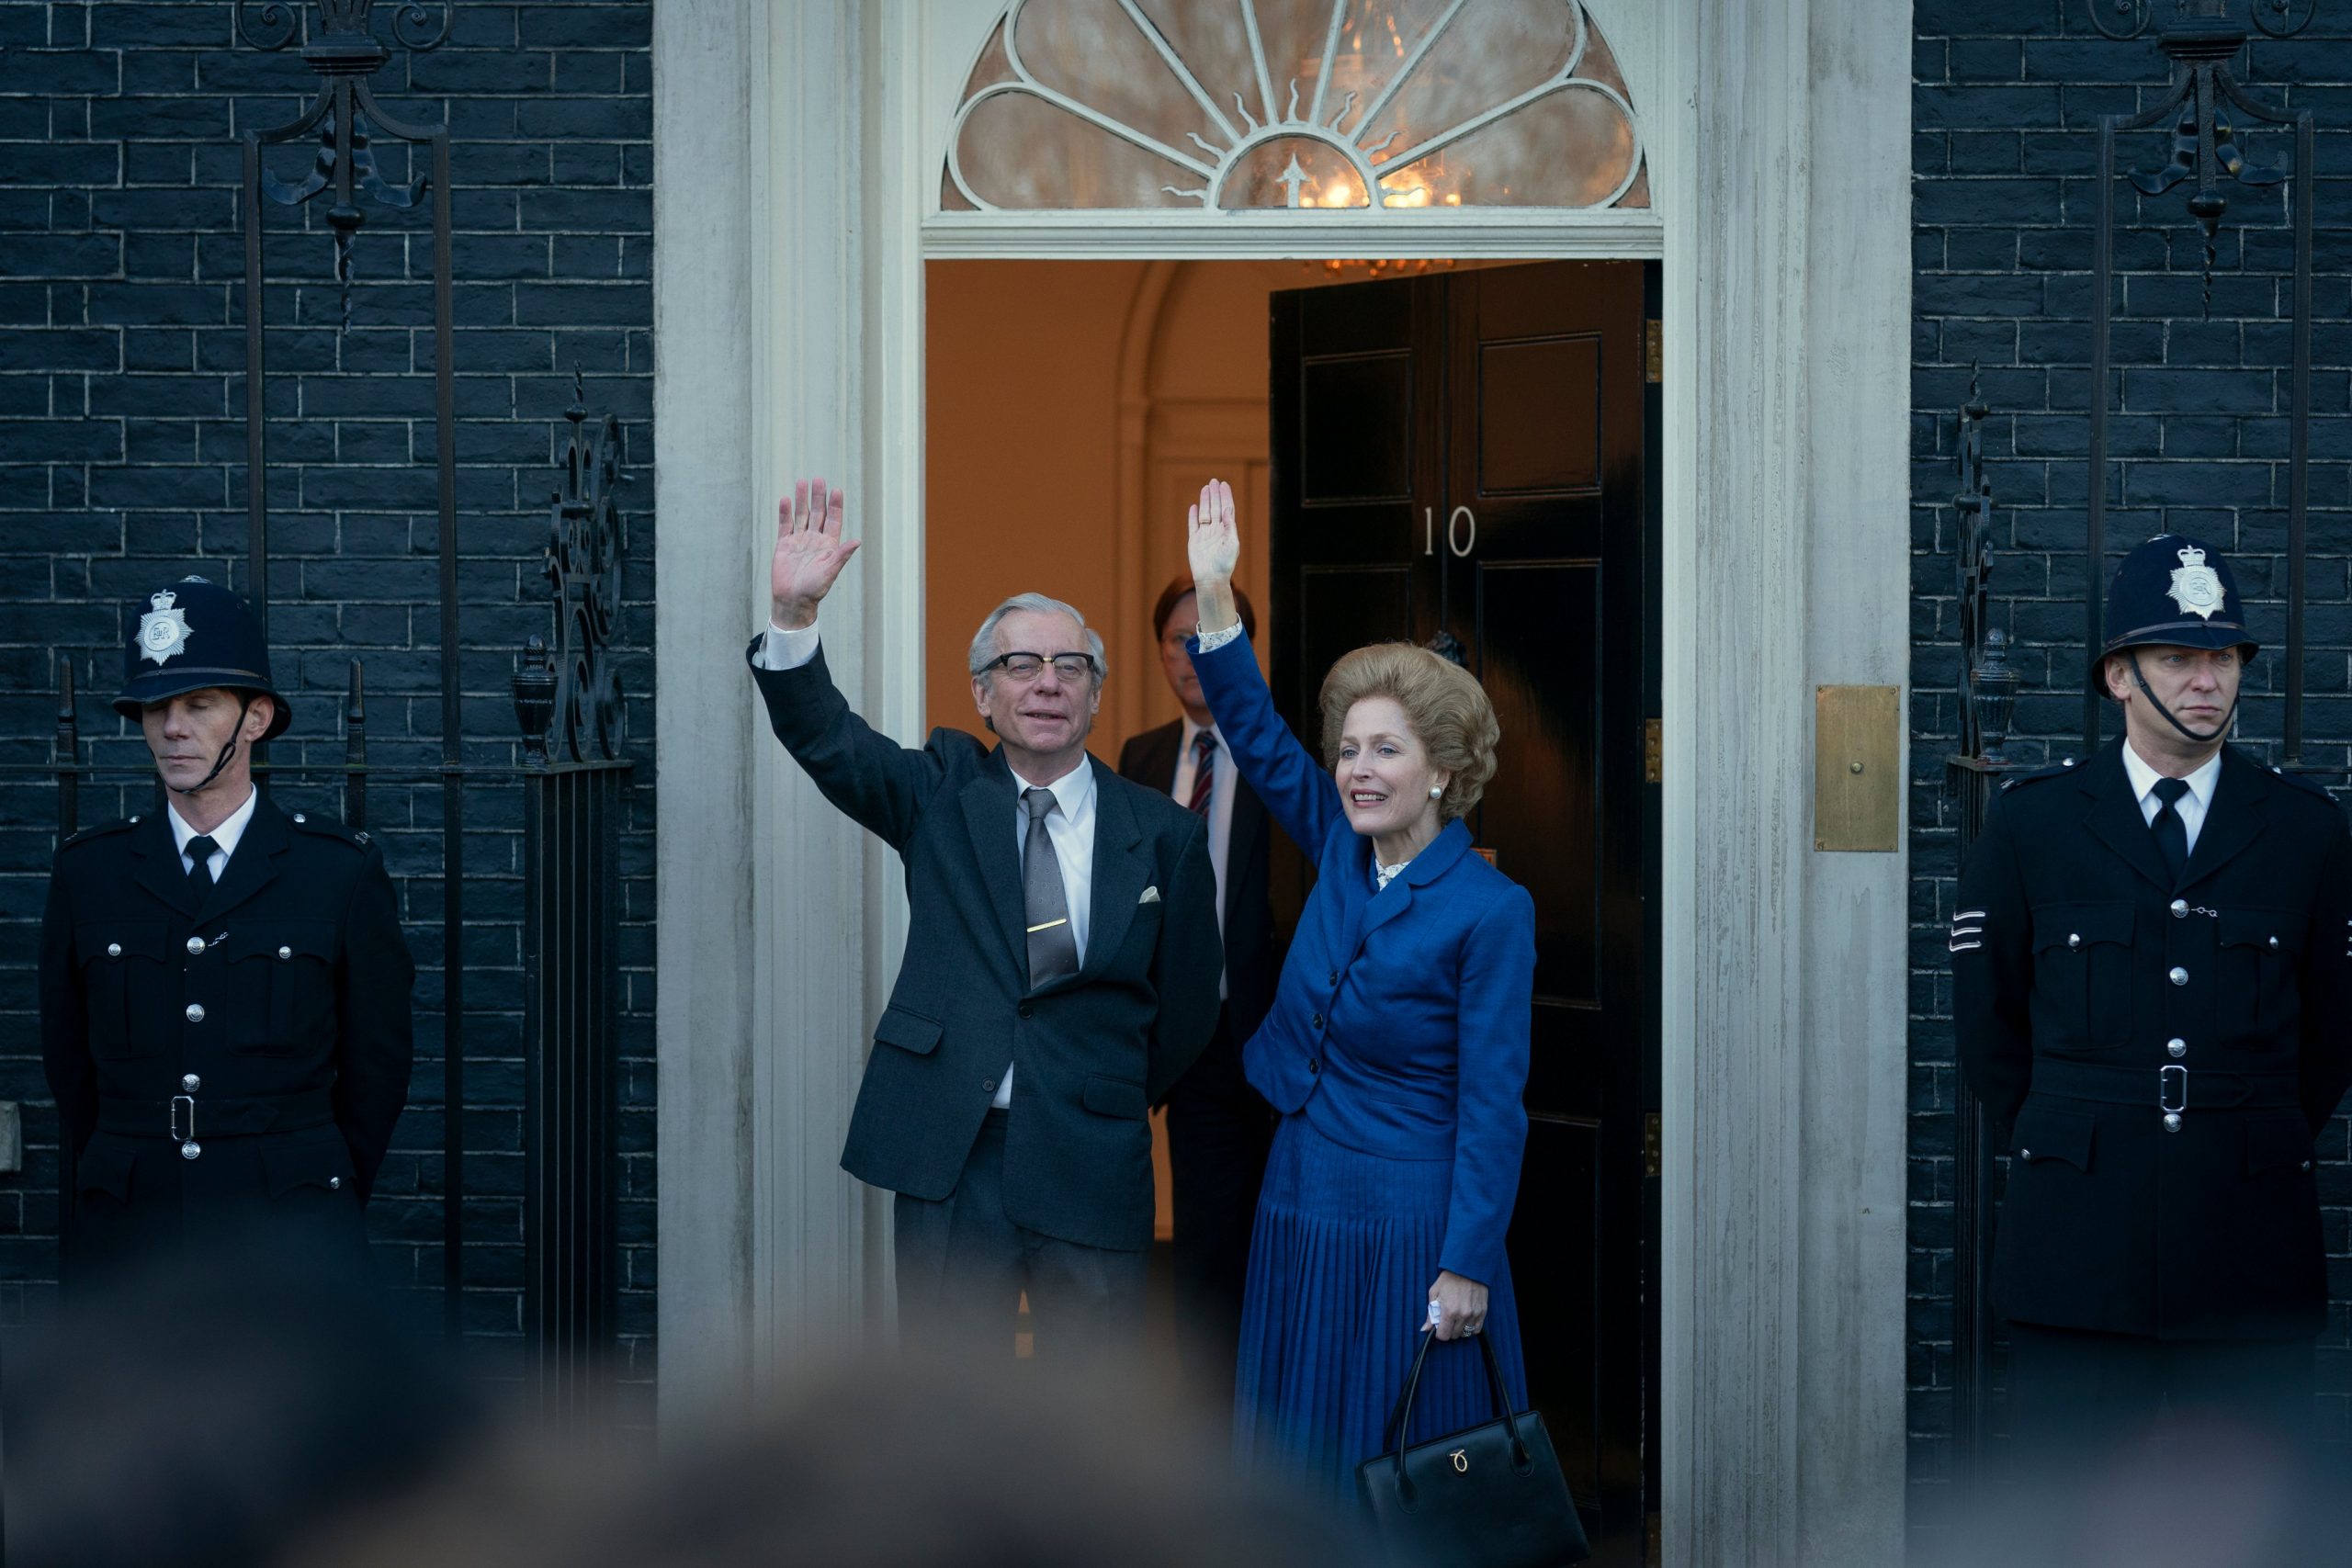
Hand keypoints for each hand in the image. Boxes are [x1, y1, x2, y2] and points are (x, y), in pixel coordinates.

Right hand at [770, 477, 859, 629]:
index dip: (835, 505)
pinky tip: (786, 500)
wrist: (793, 601)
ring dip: (802, 500)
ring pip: (801, 515)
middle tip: (819, 479)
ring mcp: (799, 541)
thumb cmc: (814, 589)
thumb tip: (857, 541)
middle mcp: (815, 540)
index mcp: (829, 545)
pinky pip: (785, 525)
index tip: (836, 490)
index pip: (834, 520)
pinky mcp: (784, 545)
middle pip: (817, 513)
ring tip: (802, 482)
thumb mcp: (830, 571)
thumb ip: (842, 555)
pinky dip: (785, 513)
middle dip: (818, 497)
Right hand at [1186, 477, 1239, 585]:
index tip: (1224, 485)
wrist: (1211, 579)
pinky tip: (1194, 506)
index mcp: (1227, 531)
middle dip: (1215, 495)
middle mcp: (1216, 531)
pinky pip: (1193, 525)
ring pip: (1205, 513)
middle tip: (1214, 481)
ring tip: (1205, 487)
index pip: (1227, 509)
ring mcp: (1204, 535)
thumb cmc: (1224, 564)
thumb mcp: (1232, 544)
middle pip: (1215, 508)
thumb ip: (1230, 526)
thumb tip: (1228, 509)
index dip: (1226, 497)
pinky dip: (1193, 516)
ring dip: (1205, 501)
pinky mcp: (1194, 541)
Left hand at [1425, 1270, 1488, 1341]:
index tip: (1439, 1328)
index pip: (1443, 1336)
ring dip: (1459, 1329)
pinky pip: (1476, 1329)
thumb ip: (1430, 1314)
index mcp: (1449, 1311)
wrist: (1467, 1268)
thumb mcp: (1434, 1293)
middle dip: (1449, 1330)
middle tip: (1447, 1320)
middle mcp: (1462, 1315)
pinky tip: (1466, 1320)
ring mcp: (1474, 1314)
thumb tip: (1425, 1329)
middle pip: (1454, 1336)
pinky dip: (1470, 1328)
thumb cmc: (1449, 1279)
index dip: (1439, 1333)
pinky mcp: (1482, 1312)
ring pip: (1465, 1333)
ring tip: (1457, 1318)